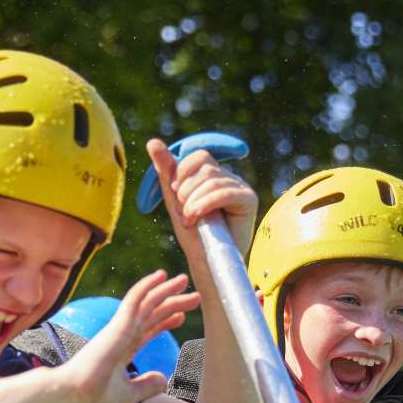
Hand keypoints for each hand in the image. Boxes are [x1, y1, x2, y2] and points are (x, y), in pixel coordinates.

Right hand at [55, 268, 199, 402]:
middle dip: (172, 304)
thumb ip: (146, 386)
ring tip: (184, 279)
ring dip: (165, 290)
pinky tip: (161, 275)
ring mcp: (119, 329)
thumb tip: (164, 379)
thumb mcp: (129, 394)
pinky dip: (147, 286)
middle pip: (151, 314)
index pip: (147, 331)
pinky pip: (134, 299)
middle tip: (193, 296)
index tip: (180, 318)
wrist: (76, 397)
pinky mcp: (118, 325)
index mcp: (121, 351)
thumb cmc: (94, 398)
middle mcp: (121, 336)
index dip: (164, 322)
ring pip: (146, 303)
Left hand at [146, 137, 258, 272]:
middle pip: (204, 164)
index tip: (175, 195)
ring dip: (192, 202)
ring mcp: (240, 186)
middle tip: (184, 213)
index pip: (197, 156)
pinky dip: (205, 204)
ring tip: (189, 220)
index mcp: (212, 175)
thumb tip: (153, 142)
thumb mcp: (174, 199)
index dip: (181, 173)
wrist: (205, 261)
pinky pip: (224, 191)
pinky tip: (197, 217)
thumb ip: (166, 171)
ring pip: (211, 179)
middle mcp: (228, 177)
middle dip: (186, 190)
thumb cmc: (192, 234)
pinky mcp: (248, 199)